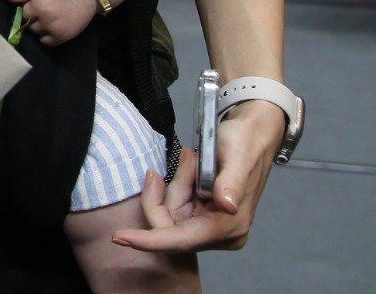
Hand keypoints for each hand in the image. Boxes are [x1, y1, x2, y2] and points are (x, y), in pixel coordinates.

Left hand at [0, 0, 96, 45]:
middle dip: (29, 8)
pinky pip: (43, 39)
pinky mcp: (60, 35)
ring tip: (49, 12)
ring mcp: (50, 23)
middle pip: (22, 13)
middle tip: (41, 1)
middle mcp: (40, 8)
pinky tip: (53, 22)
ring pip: (31, 28)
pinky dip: (46, 33)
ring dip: (37, 21)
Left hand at [114, 99, 286, 251]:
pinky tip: (193, 169)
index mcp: (230, 226)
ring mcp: (212, 227)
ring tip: (195, 160)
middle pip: (169, 226)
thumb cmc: (247, 142)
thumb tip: (227, 206)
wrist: (255, 134)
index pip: (182, 240)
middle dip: (169, 193)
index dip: (150, 240)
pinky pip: (175, 207)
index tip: (121, 237)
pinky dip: (179, 186)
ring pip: (170, 215)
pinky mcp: (204, 217)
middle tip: (186, 159)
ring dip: (177, 185)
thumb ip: (231, 182)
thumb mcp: (238, 155)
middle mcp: (221, 234)